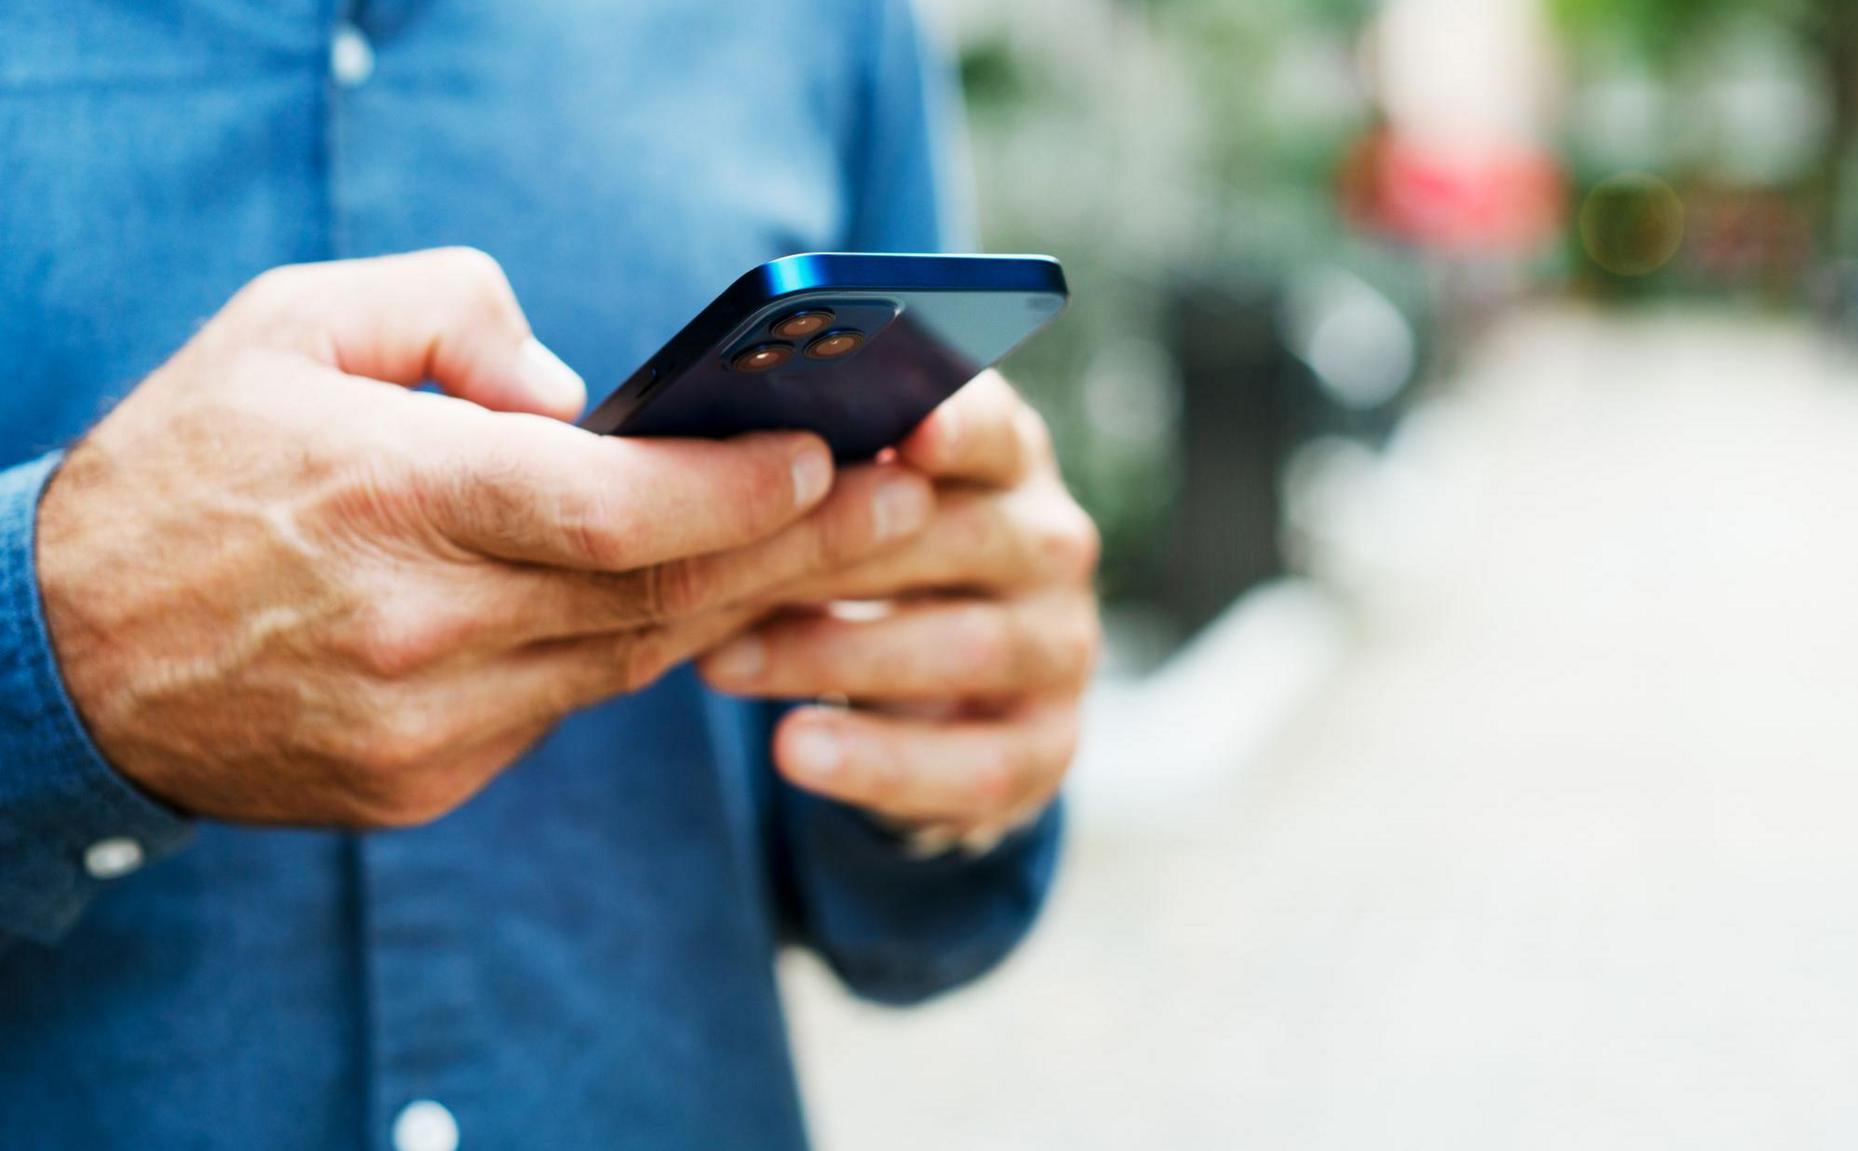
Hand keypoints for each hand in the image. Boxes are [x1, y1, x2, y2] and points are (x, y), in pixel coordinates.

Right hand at [37, 249, 934, 828]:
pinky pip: (563, 710)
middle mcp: (419, 628)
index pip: (613, 510)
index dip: (738, 492)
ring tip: (832, 546)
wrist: (61, 655)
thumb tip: (578, 393)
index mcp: (389, 498)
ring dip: (739, 604)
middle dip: (799, 550)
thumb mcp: (288, 325)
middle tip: (905, 503)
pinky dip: (628, 650)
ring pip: (628, 661)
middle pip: (656, 596)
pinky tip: (693, 604)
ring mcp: (425, 726)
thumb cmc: (187, 467)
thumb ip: (449, 315)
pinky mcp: (421, 783)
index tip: (829, 458)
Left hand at [699, 374, 1100, 849]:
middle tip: (716, 569)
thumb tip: (712, 454)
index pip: (994, 429)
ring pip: (968, 648)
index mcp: (1005, 460)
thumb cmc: (859, 568)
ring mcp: (1061, 646)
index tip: (905, 434)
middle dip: (836, 555)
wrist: (923, 704)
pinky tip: (794, 749)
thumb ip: (812, 476)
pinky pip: (978, 762)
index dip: (955, 428)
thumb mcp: (842, 510)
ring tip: (722, 664)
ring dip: (834, 657)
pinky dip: (880, 761)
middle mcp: (1051, 544)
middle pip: (965, 536)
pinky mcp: (1049, 744)